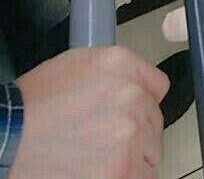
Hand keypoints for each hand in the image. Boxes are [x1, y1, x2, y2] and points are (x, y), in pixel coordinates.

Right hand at [11, 47, 168, 178]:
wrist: (4, 140)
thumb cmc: (31, 108)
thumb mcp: (77, 64)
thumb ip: (117, 71)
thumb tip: (137, 84)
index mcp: (121, 65)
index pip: (158, 86)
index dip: (143, 103)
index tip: (132, 114)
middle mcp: (131, 95)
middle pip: (153, 121)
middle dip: (134, 131)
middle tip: (100, 139)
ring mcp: (129, 133)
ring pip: (150, 151)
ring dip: (130, 157)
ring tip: (94, 157)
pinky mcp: (121, 170)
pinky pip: (142, 176)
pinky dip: (126, 177)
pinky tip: (98, 171)